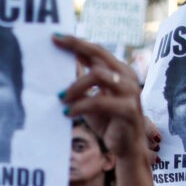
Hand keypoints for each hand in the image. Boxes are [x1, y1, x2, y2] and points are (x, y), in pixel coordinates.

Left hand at [54, 34, 145, 161]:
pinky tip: (68, 113)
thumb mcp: (91, 100)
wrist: (127, 148)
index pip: (97, 50)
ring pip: (98, 75)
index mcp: (119, 71)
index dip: (76, 42)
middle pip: (99, 54)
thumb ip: (81, 85)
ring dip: (75, 86)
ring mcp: (130, 92)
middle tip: (54, 46)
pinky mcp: (128, 109)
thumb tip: (58, 70)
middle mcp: (127, 77)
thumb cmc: (108, 122)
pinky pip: (99, 101)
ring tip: (61, 98)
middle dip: (75, 47)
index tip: (55, 37)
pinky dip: (81, 105)